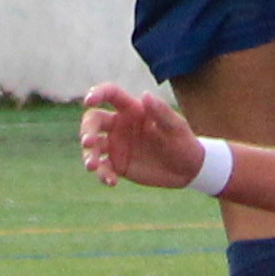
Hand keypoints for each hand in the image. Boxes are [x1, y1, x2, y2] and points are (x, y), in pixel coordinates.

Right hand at [79, 84, 205, 189]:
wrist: (187, 169)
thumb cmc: (183, 141)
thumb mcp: (176, 127)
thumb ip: (161, 112)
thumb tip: (145, 95)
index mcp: (132, 109)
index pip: (110, 94)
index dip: (97, 93)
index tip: (88, 101)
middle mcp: (119, 125)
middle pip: (93, 121)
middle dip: (87, 130)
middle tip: (89, 142)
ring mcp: (116, 145)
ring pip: (93, 146)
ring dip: (88, 154)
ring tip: (92, 167)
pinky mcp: (117, 164)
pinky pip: (103, 168)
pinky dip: (102, 174)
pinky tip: (111, 182)